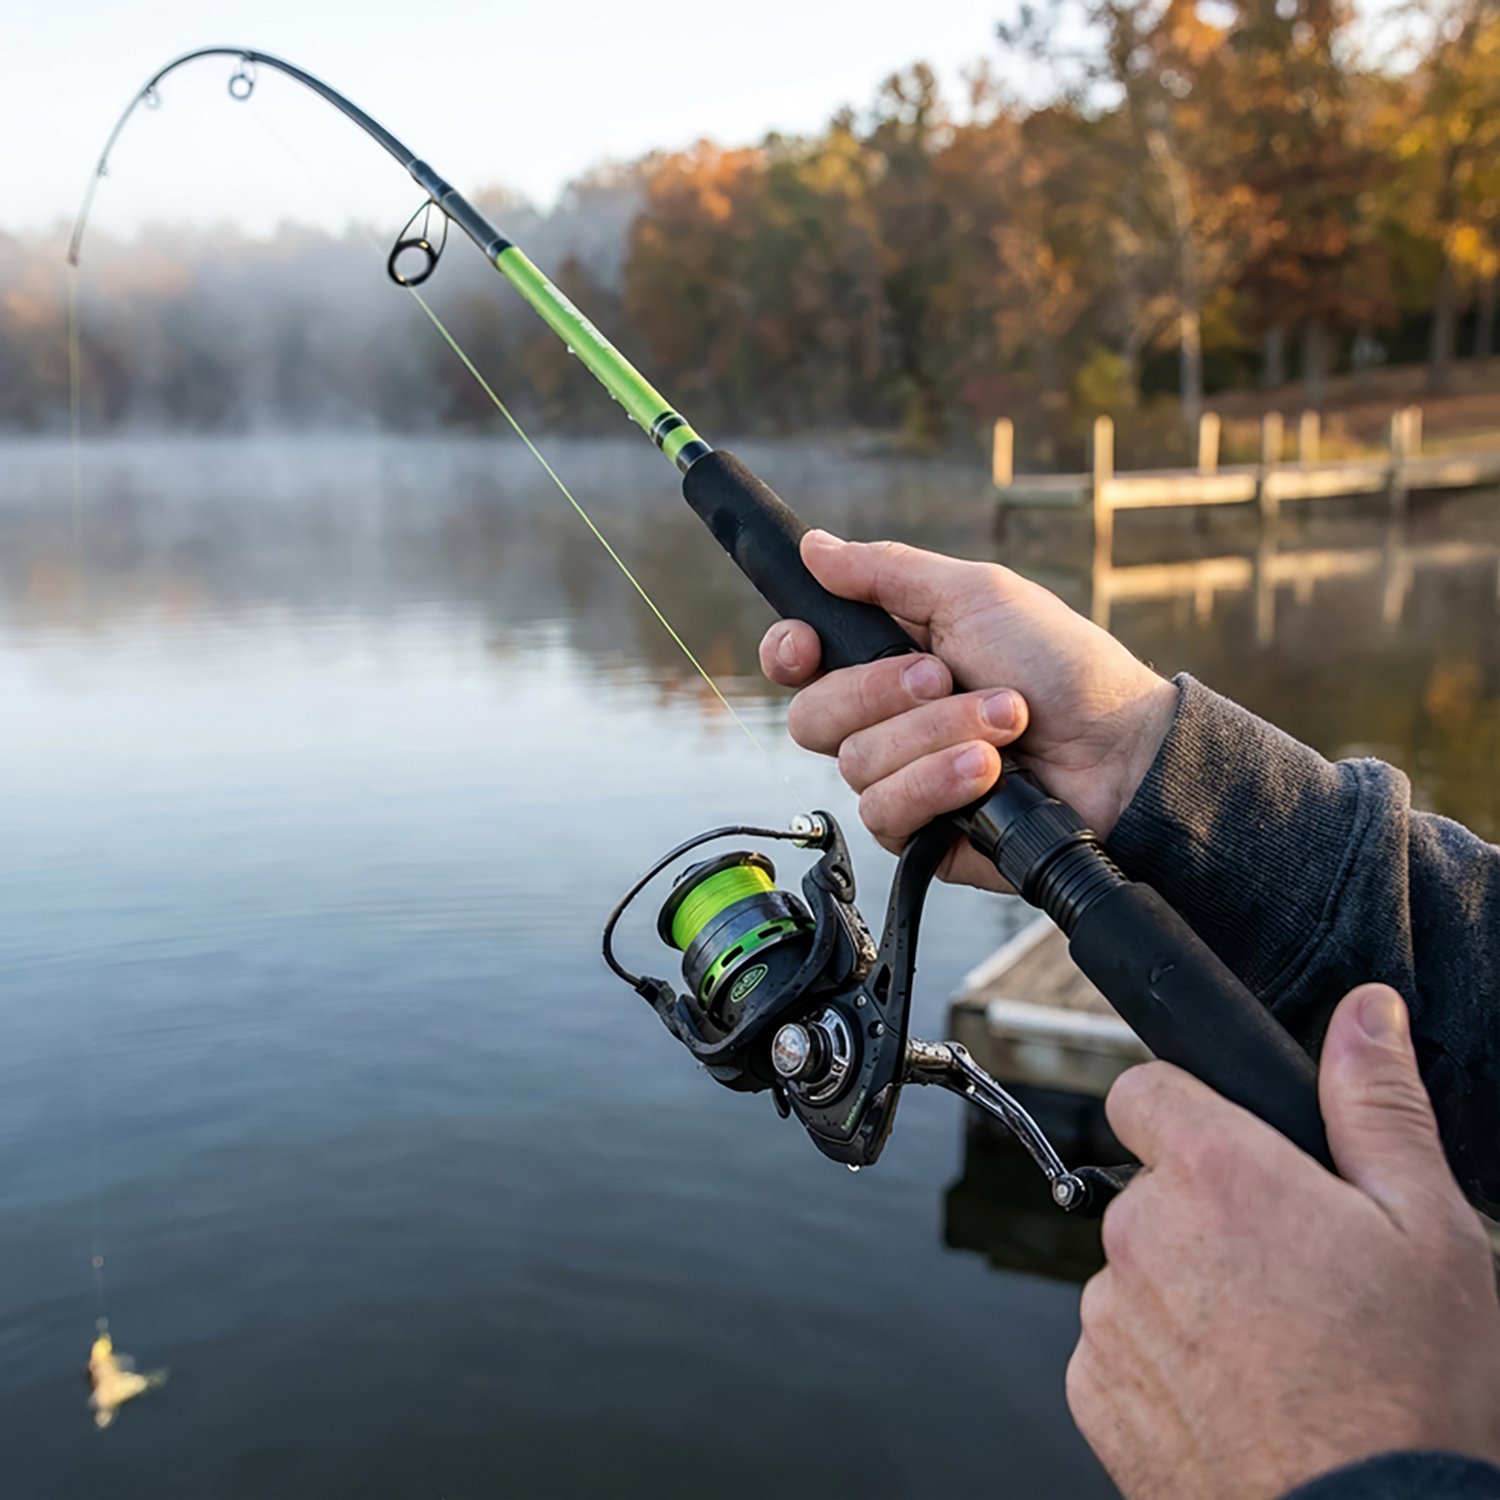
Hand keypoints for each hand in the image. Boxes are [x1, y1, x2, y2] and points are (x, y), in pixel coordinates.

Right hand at [758, 531, 1176, 888]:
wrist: (1121, 752)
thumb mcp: (977, 596)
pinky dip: (937, 783)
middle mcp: (884, 719)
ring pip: (854, 763)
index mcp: (887, 656)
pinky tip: (987, 774)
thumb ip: (888, 571)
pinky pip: (884, 812)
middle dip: (883, 692)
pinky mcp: (920, 833)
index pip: (797, 661)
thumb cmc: (1062, 667)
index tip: (807, 646)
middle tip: (949, 676)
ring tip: (1004, 723)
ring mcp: (900, 777)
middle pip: (811, 715)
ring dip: (935, 735)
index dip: (787, 653)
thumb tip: (815, 546)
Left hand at [1070, 984, 1499, 1498]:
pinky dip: (1162, 1362)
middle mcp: (1141, 1234)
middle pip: (1147, 1185)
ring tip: (1275, 1348)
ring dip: (1183, 1291)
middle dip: (1204, 1211)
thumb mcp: (1428, 1228)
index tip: (1234, 1150)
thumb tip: (1363, 1013)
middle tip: (1290, 1271)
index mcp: (1214, 1174)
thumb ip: (1376, 1103)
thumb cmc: (1411, 1396)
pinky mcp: (1095, 1394)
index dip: (1188, 1110)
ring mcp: (1109, 1318)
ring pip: (1134, 1268)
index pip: (1143, 1088)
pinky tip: (1238, 1395)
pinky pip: (1117, 1346)